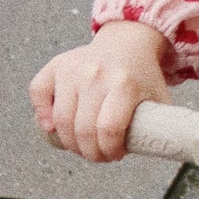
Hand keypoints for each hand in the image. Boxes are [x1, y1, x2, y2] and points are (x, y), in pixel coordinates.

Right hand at [29, 22, 170, 161]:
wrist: (127, 43)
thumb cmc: (140, 76)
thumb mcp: (158, 98)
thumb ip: (160, 126)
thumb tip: (158, 153)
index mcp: (124, 84)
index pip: (109, 129)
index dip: (109, 151)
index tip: (115, 155)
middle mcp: (96, 74)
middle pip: (83, 129)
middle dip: (90, 153)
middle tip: (98, 156)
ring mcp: (73, 68)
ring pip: (60, 119)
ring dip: (69, 142)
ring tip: (82, 146)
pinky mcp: (56, 65)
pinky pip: (38, 93)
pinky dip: (41, 114)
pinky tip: (52, 127)